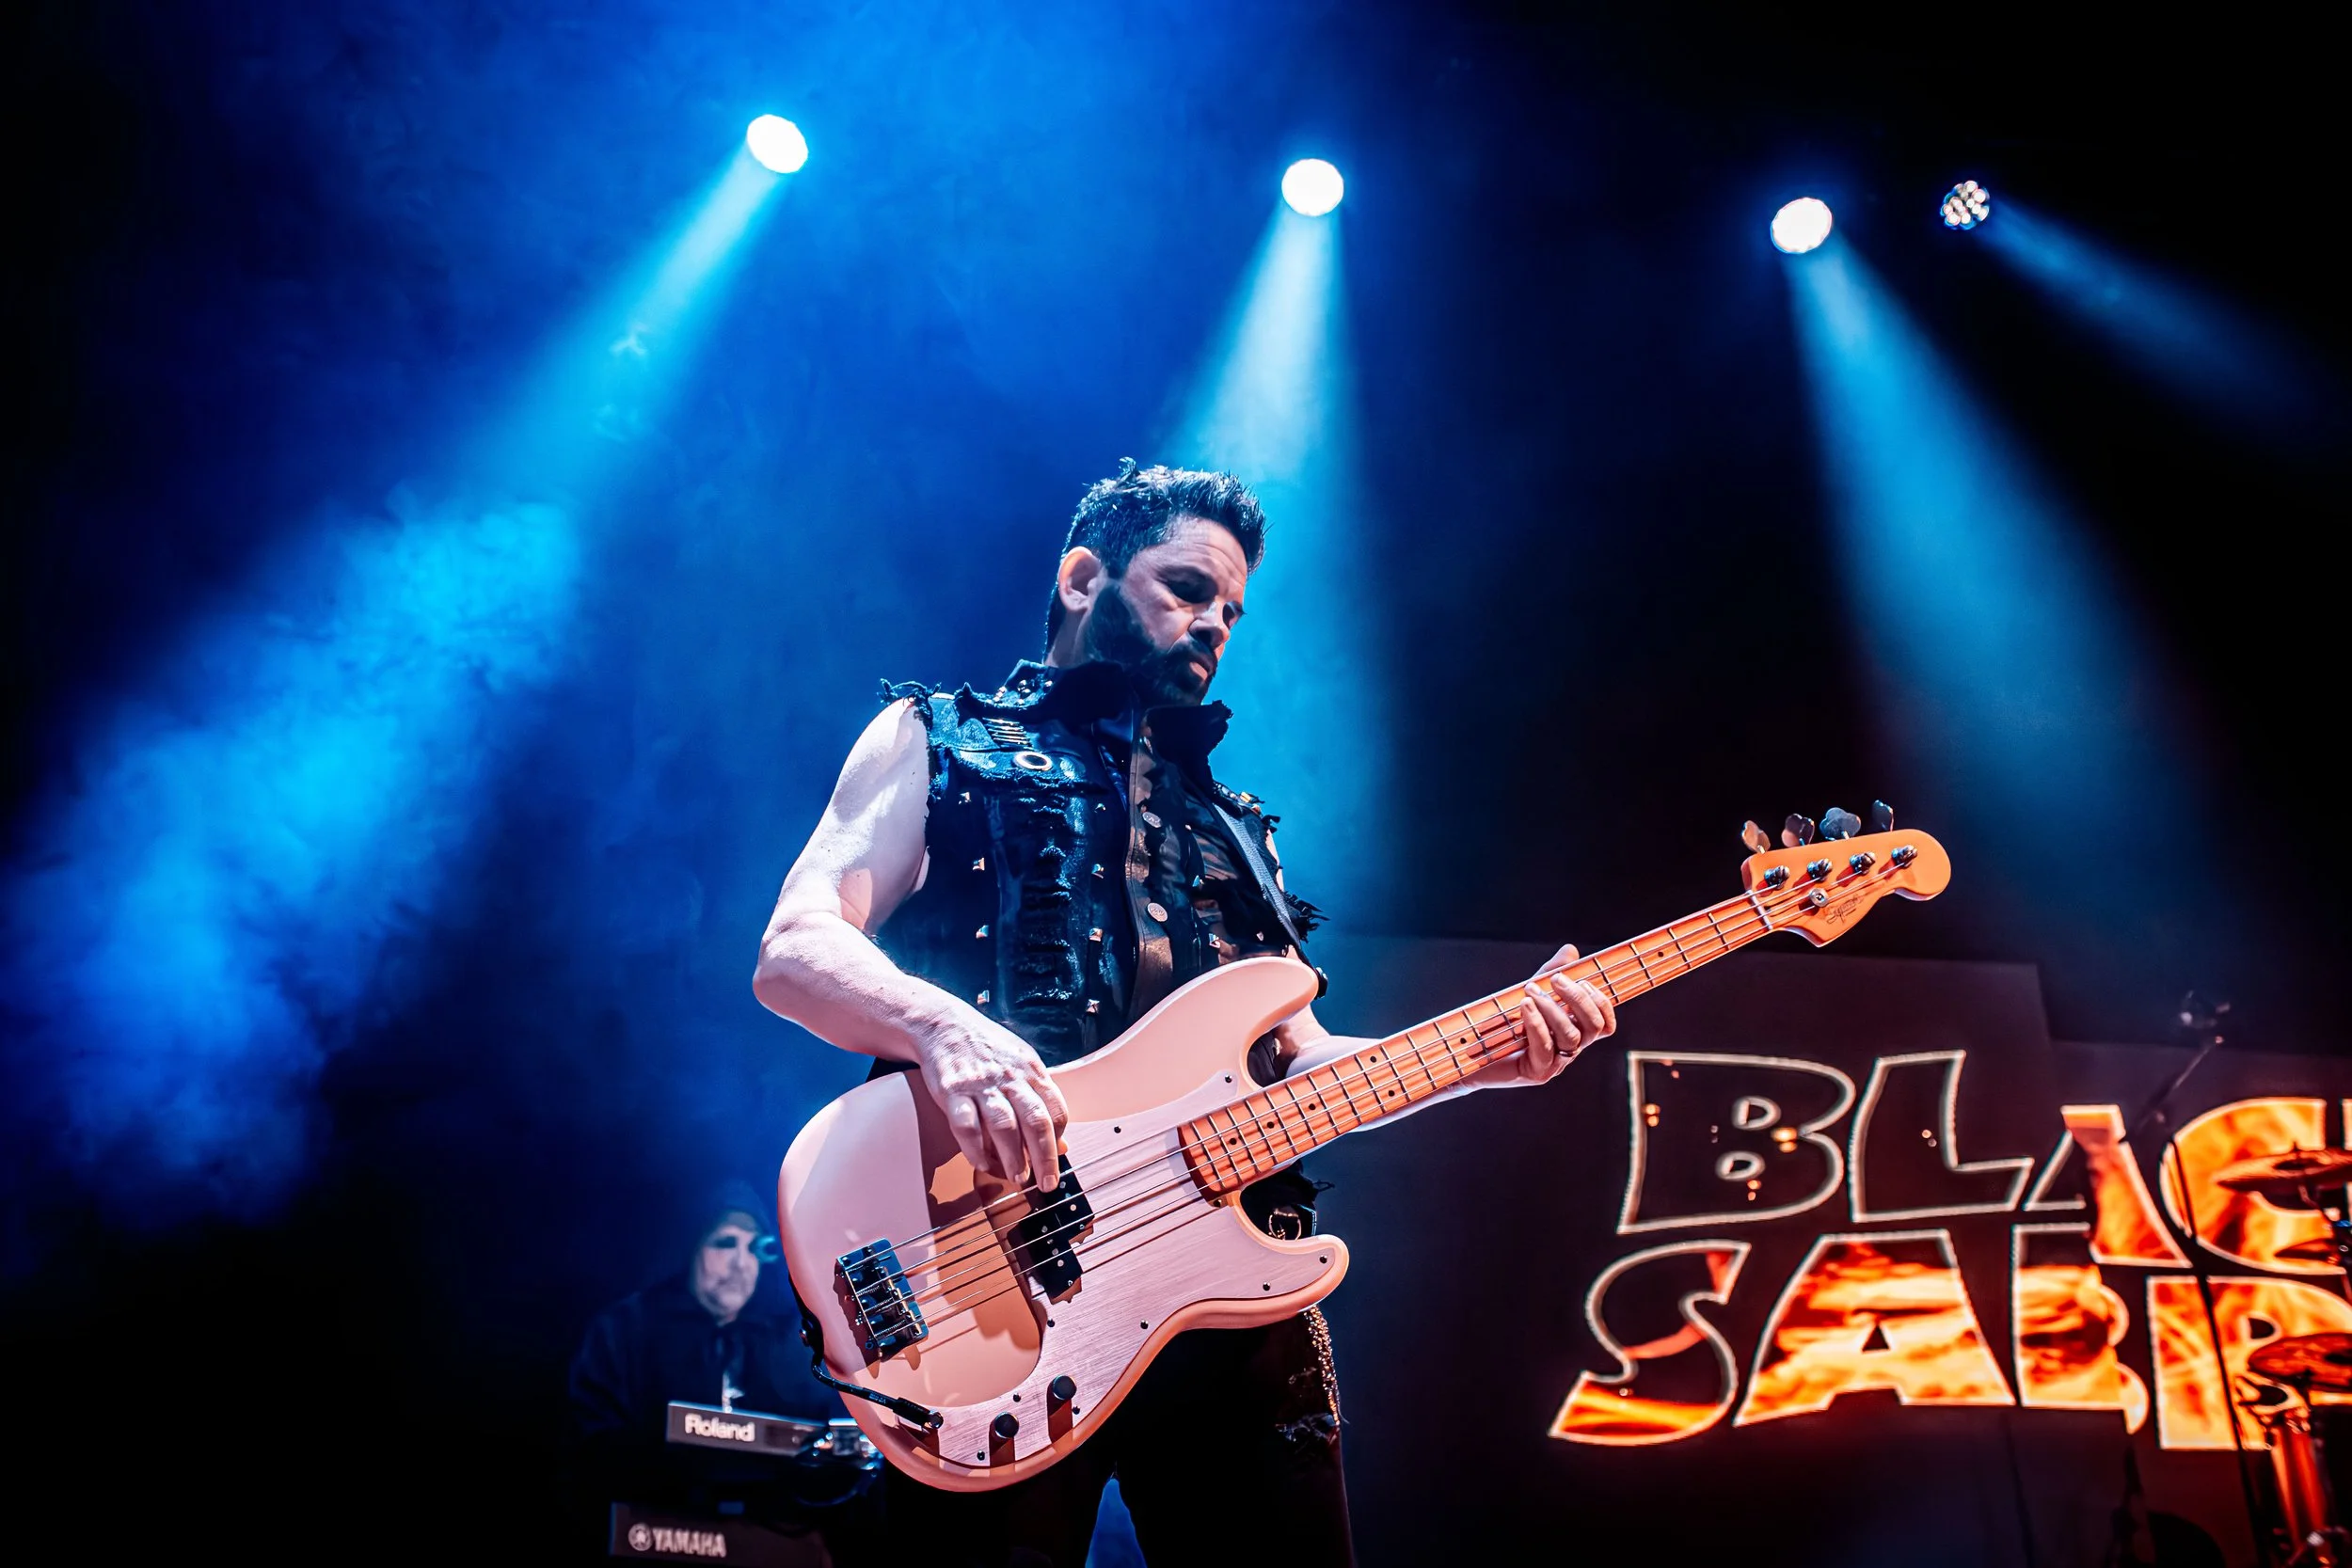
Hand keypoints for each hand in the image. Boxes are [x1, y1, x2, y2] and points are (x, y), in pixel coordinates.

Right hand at [913, 1010, 1068, 1188]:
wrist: (943, 1024)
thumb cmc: (986, 1048)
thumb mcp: (1021, 1064)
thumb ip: (1040, 1099)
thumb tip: (1061, 1143)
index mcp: (1031, 1070)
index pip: (1056, 1110)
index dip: (1059, 1139)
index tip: (1057, 1159)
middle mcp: (1009, 1077)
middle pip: (1035, 1122)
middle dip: (1044, 1158)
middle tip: (1047, 1183)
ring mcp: (980, 1085)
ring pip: (1003, 1127)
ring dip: (1013, 1158)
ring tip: (1018, 1178)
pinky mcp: (952, 1092)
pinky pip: (966, 1126)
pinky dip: (975, 1149)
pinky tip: (981, 1163)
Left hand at [1473, 943, 1617, 1088]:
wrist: (1475, 1051)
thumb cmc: (1507, 1021)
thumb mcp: (1532, 992)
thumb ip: (1551, 973)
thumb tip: (1570, 951)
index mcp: (1574, 1032)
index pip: (1605, 1025)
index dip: (1601, 1002)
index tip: (1582, 980)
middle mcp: (1570, 1049)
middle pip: (1594, 1027)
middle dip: (1578, 998)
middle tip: (1556, 979)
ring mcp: (1556, 1064)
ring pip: (1570, 1036)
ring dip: (1553, 1008)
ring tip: (1530, 989)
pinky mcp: (1537, 1072)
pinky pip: (1545, 1048)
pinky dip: (1537, 1024)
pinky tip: (1525, 1006)